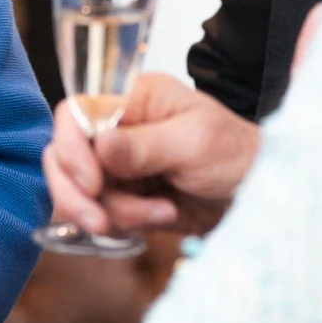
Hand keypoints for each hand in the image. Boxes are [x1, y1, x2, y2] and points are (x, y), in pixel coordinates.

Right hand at [41, 72, 260, 238]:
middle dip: (77, 193)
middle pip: (63, 155)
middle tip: (101, 222)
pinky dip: (125, 223)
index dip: (71, 149)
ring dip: (115, 212)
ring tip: (161, 212)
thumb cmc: (237, 153)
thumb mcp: (196, 143)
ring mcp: (117, 164)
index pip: (75, 113)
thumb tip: (100, 145)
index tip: (92, 183)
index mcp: (133, 98)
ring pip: (80, 192)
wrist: (258, 192)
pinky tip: (162, 217)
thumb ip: (144, 145)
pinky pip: (100, 212)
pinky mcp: (124, 195)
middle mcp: (117, 127)